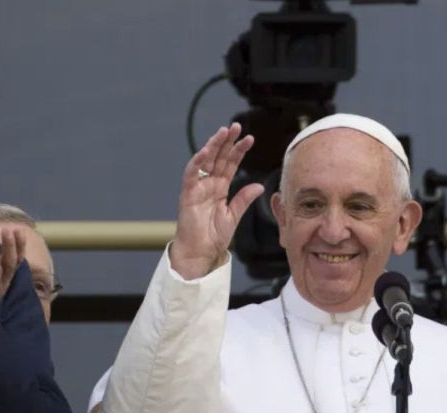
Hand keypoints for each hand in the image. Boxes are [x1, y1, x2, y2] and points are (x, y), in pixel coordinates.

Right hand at [170, 123, 264, 279]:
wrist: (200, 252)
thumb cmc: (213, 236)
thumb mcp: (234, 216)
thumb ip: (244, 199)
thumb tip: (259, 186)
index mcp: (220, 188)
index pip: (230, 164)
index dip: (239, 151)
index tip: (250, 139)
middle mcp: (208, 184)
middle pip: (218, 158)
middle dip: (227, 142)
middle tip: (236, 126)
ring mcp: (197, 187)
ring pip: (205, 161)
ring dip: (213, 145)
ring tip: (223, 132)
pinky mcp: (188, 194)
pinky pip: (191, 174)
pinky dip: (197, 161)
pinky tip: (207, 150)